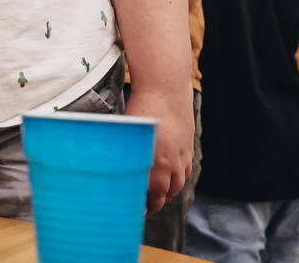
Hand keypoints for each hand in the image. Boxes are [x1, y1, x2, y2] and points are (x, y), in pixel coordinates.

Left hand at [125, 86, 193, 213]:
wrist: (166, 89)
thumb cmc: (141, 110)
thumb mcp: (129, 134)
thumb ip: (125, 154)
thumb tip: (111, 167)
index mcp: (156, 162)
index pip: (154, 196)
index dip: (145, 206)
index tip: (135, 210)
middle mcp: (172, 162)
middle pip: (167, 193)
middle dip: (156, 202)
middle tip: (143, 206)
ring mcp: (183, 155)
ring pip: (178, 184)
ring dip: (168, 192)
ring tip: (156, 194)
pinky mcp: (188, 146)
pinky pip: (185, 170)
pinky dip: (178, 178)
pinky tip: (169, 177)